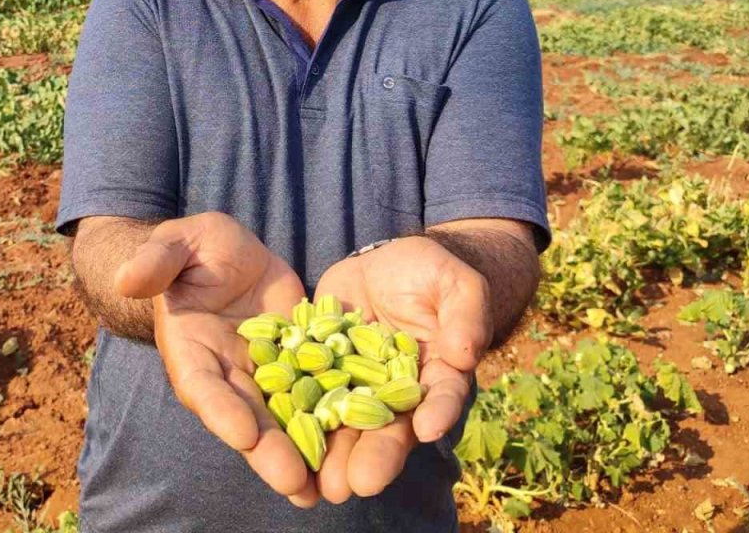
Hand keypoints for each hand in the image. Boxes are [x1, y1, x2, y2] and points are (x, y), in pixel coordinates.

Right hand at [114, 211, 318, 506]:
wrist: (228, 253)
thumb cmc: (193, 249)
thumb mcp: (176, 245)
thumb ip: (155, 262)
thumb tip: (126, 278)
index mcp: (190, 351)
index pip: (202, 386)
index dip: (220, 410)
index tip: (241, 435)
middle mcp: (226, 373)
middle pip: (245, 418)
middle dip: (268, 451)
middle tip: (294, 483)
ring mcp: (264, 372)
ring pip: (282, 417)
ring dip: (301, 452)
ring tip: (323, 489)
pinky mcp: (299, 360)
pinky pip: (316, 390)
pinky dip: (332, 419)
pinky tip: (356, 446)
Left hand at [312, 235, 491, 501]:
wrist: (383, 264)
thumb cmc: (430, 272)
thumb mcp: (454, 283)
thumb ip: (465, 314)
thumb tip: (467, 352)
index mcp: (435, 375)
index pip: (441, 397)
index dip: (437, 412)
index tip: (428, 429)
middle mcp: (394, 390)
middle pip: (388, 426)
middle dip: (375, 456)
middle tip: (359, 483)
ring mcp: (354, 383)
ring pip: (345, 422)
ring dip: (333, 453)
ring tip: (320, 483)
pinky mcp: (319, 368)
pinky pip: (305, 392)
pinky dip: (295, 415)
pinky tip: (282, 438)